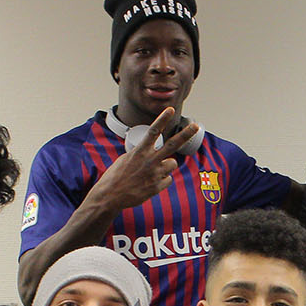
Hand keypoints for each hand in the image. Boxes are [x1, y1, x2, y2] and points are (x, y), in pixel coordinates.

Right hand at [85, 107, 199, 211]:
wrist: (110, 196)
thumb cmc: (116, 176)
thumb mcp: (126, 158)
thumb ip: (141, 153)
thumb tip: (152, 151)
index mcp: (140, 151)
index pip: (153, 131)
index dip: (163, 119)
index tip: (171, 110)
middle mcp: (150, 160)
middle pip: (172, 144)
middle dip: (185, 134)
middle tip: (196, 126)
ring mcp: (155, 173)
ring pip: (173, 164)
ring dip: (167, 166)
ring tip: (152, 171)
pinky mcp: (157, 186)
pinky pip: (168, 179)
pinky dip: (161, 180)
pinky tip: (149, 183)